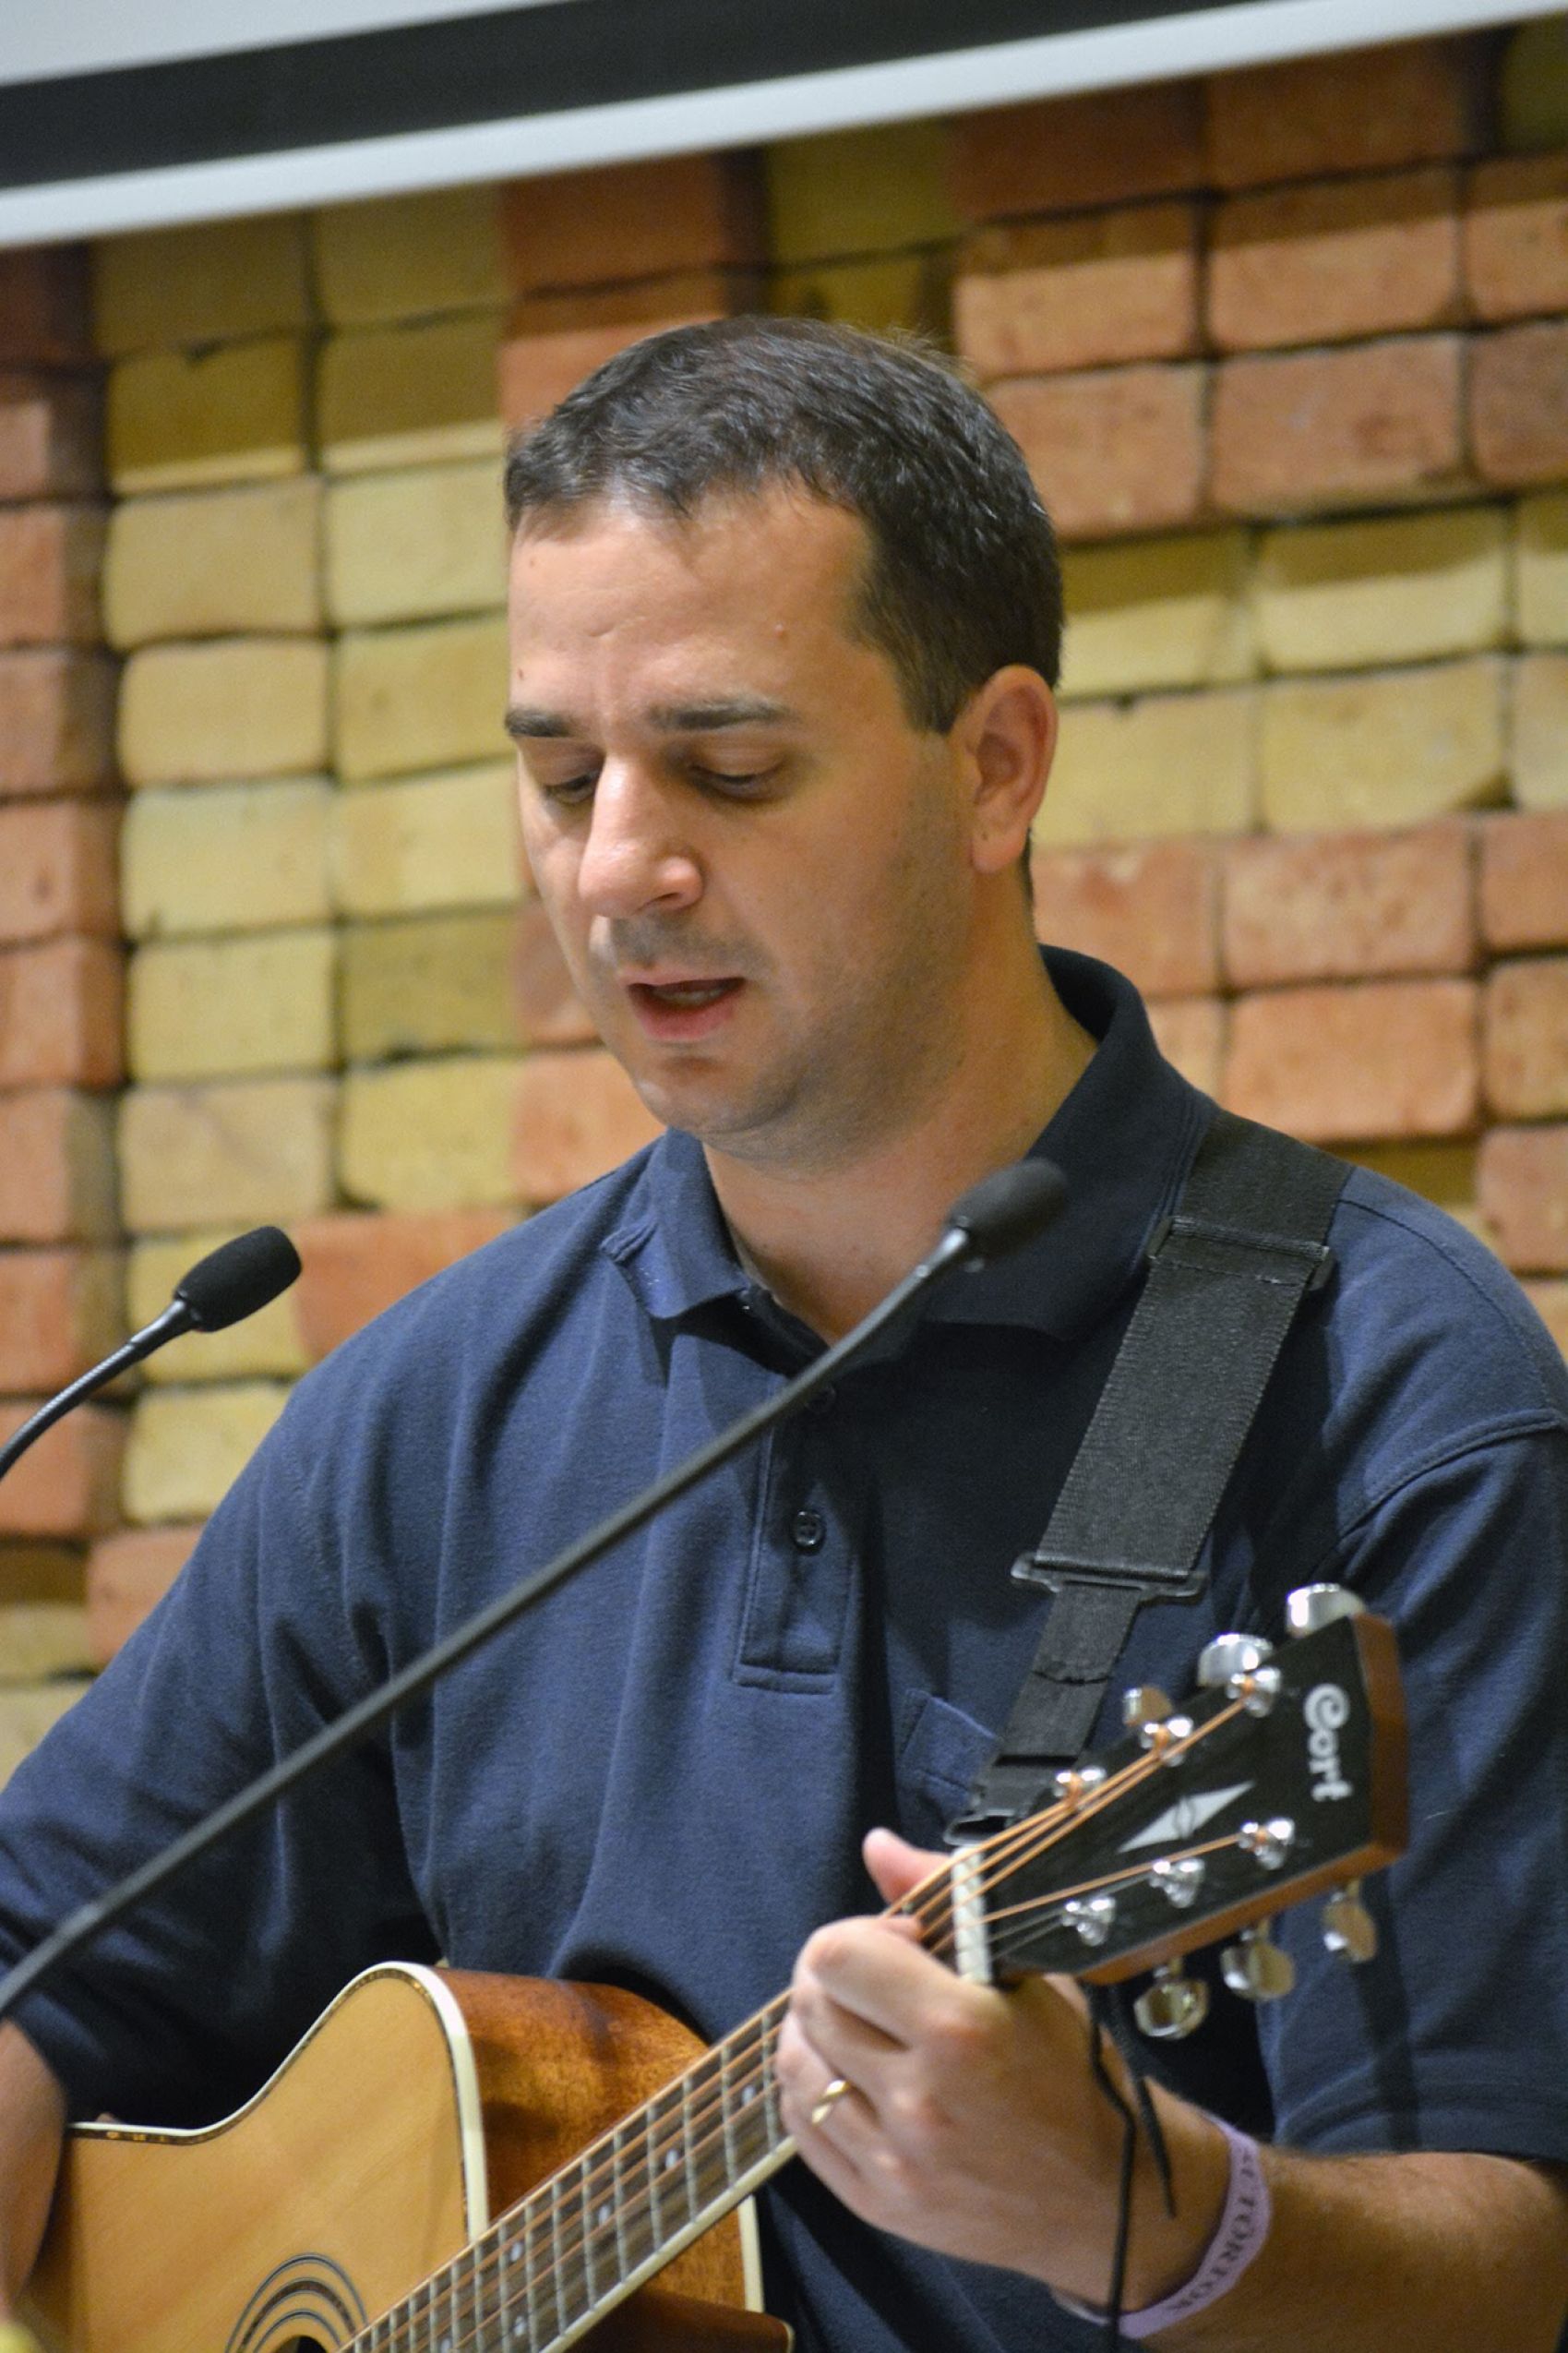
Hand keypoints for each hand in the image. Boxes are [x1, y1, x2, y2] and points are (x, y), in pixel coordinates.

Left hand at [775, 1828, 1228, 2302]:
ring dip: (814, 2031)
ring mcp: (894, 2162)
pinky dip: (811, 2089)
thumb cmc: (1074, 2072)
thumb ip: (946, 1901)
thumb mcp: (1030, 1975)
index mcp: (961, 2029)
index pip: (838, 1956)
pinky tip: (846, 2075)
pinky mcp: (879, 2206)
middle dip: (829, 1976)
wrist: (1109, 2199)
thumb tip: (877, 1845)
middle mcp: (920, 2100)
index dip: (854, 1934)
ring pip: (796, 2066)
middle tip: (867, 1979)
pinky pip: (801, 2129)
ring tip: (853, 2024)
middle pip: (811, 2005)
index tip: (891, 1942)